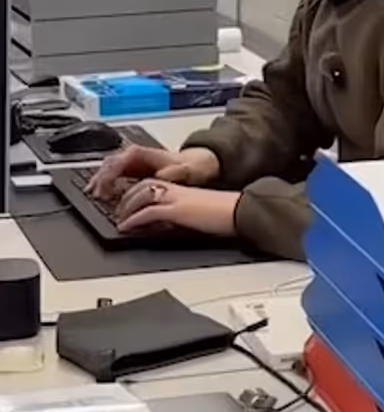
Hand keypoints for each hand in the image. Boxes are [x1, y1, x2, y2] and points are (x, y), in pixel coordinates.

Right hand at [87, 145, 219, 200]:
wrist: (197, 164)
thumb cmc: (190, 166)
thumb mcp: (185, 170)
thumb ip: (173, 172)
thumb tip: (162, 175)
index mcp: (142, 153)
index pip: (117, 163)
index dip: (108, 177)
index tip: (103, 191)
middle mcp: (134, 154)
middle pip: (108, 165)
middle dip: (98, 180)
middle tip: (94, 196)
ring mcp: (132, 161)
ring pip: (108, 169)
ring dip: (98, 182)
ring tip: (92, 195)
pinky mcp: (132, 169)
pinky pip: (113, 174)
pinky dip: (105, 183)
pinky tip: (101, 194)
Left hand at [115, 180, 239, 237]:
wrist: (238, 212)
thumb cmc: (223, 214)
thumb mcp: (195, 213)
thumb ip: (177, 216)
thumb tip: (163, 227)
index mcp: (181, 188)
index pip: (152, 183)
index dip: (136, 192)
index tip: (126, 202)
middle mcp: (176, 189)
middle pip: (143, 186)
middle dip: (126, 197)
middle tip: (116, 211)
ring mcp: (176, 198)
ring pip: (142, 195)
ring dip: (126, 207)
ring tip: (118, 220)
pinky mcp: (177, 209)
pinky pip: (149, 211)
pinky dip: (134, 219)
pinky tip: (126, 227)